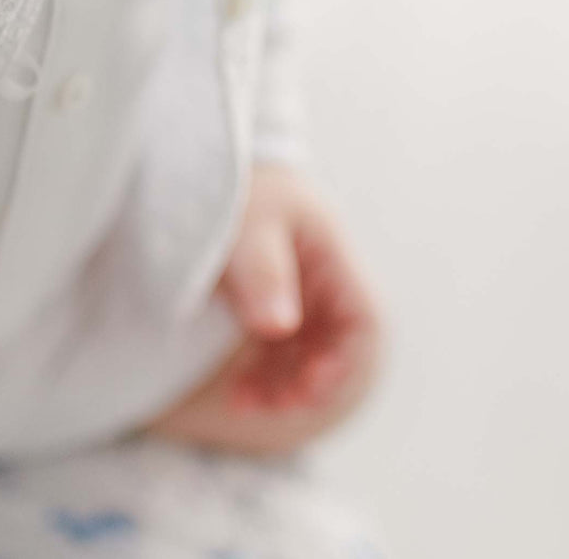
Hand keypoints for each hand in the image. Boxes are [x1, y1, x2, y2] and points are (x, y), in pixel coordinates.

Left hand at [145, 163, 383, 454]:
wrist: (204, 166)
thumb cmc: (233, 187)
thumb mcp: (247, 223)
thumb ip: (263, 271)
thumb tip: (278, 327)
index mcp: (331, 257)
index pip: (364, 321)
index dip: (344, 361)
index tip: (307, 383)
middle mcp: (325, 282)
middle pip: (339, 350)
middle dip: (308, 384)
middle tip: (264, 402)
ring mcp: (301, 297)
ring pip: (310, 358)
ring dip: (284, 387)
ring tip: (243, 402)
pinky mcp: (273, 306)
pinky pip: (283, 354)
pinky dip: (266, 377)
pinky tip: (239, 393)